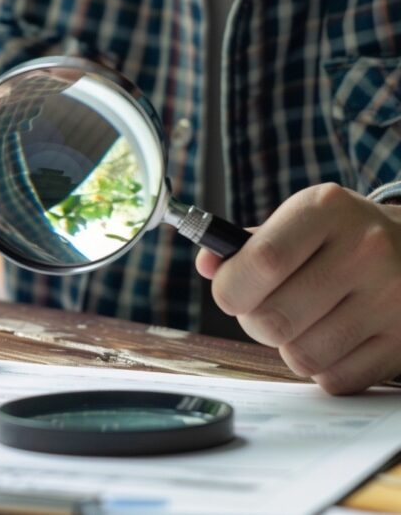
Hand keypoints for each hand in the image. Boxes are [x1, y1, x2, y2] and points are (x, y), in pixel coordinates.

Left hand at [196, 183, 400, 394]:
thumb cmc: (337, 239)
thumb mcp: (296, 222)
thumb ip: (244, 246)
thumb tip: (207, 265)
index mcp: (326, 209)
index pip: (262, 261)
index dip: (230, 288)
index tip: (229, 293)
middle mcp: (366, 250)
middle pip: (273, 318)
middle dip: (254, 323)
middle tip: (266, 310)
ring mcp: (392, 298)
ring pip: (301, 356)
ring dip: (289, 348)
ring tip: (304, 323)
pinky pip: (335, 380)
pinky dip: (322, 369)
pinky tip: (335, 340)